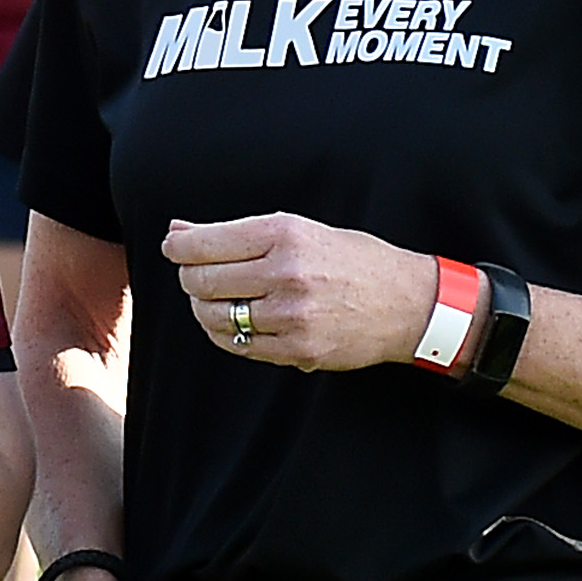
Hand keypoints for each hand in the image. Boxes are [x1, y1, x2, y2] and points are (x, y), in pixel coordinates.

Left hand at [163, 212, 436, 372]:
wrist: (408, 303)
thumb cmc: (355, 260)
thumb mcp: (303, 230)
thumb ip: (240, 233)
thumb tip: (179, 230)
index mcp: (286, 234)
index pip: (207, 242)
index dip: (179, 246)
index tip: (173, 246)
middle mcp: (287, 273)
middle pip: (204, 280)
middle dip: (189, 277)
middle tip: (193, 274)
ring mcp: (292, 316)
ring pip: (215, 317)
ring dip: (203, 308)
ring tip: (211, 300)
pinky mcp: (298, 350)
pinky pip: (238, 346)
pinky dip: (224, 334)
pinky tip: (231, 323)